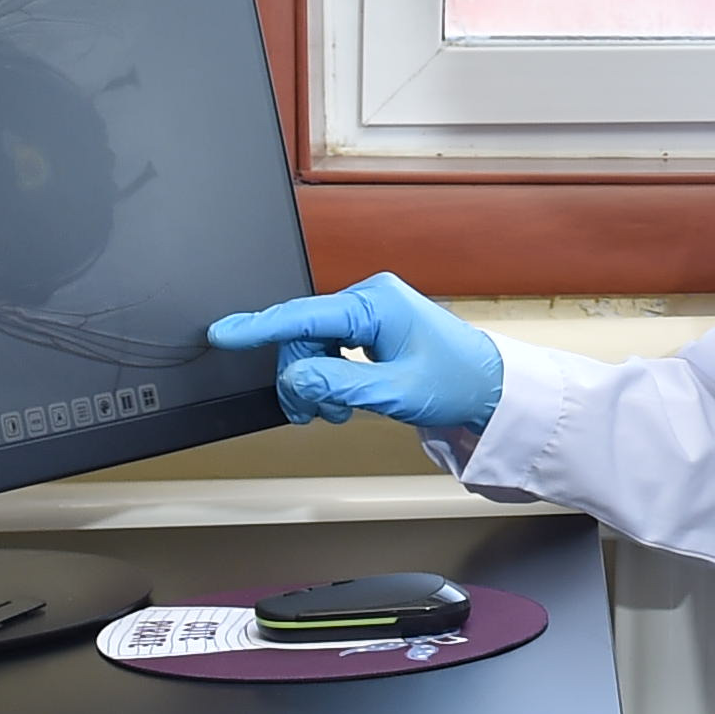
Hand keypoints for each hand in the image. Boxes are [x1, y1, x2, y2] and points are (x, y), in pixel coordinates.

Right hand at [205, 271, 502, 434]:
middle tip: (312, 414)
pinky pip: (331, 348)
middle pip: (305, 336)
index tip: (224, 333)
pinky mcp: (373, 328)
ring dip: (316, 382)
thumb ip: (340, 385)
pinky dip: (329, 377)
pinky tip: (342, 400)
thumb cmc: (456, 382)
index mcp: (377, 303)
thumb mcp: (395, 391)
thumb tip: (295, 379)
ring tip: (335, 412)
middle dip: (302, 377)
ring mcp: (372, 312)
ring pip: (314, 346)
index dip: (260, 326)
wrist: (490, 388)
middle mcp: (371, 299)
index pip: (305, 315)